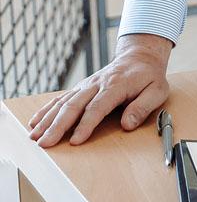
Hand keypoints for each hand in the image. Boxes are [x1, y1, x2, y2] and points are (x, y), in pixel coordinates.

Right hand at [28, 34, 172, 146]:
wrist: (139, 57)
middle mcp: (96, 84)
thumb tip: (127, 124)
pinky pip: (60, 98)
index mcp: (116, 86)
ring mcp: (86, 85)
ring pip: (63, 102)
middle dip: (57, 126)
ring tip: (34, 137)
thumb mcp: (156, 91)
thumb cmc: (148, 76)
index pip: (97, 107)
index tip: (75, 140)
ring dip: (47, 120)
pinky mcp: (81, 87)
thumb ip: (142, 107)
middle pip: (73, 106)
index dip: (85, 125)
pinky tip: (34, 122)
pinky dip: (46, 110)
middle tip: (45, 144)